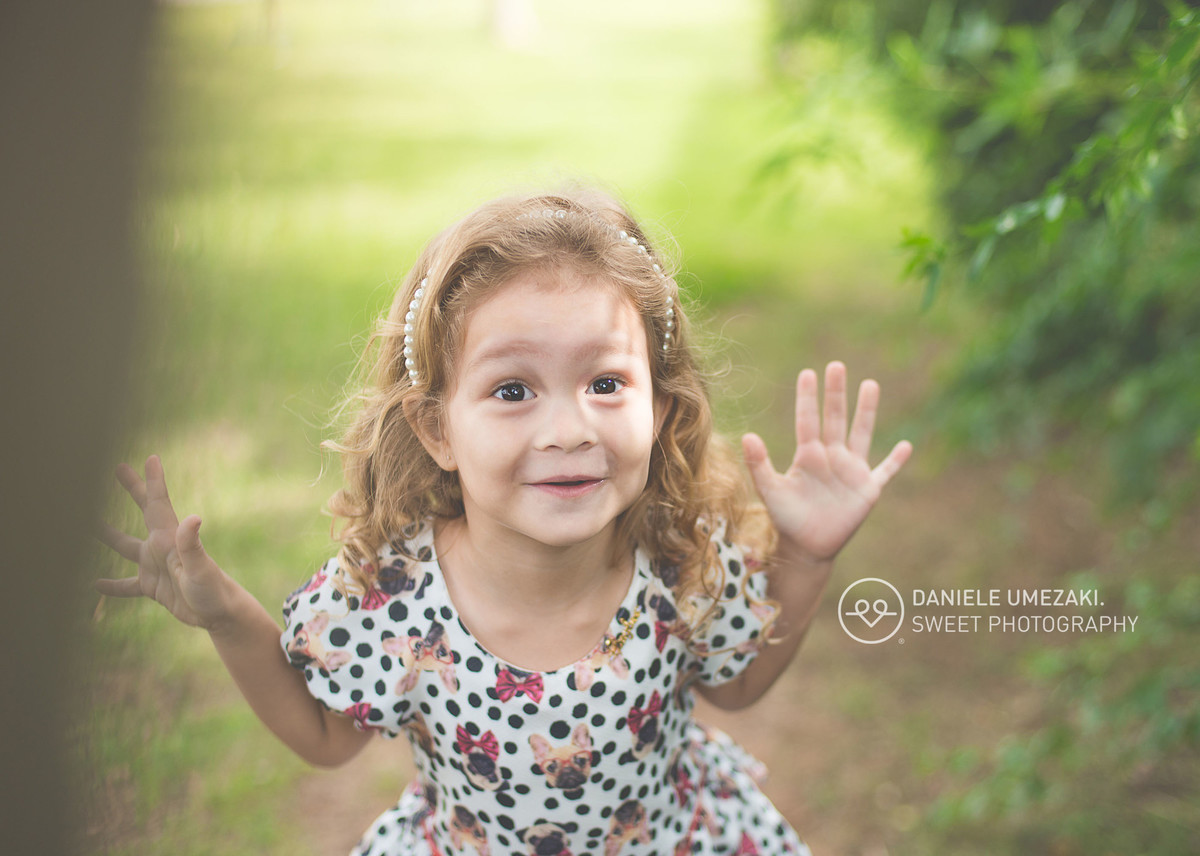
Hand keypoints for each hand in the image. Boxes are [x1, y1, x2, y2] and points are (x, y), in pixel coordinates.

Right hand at [97, 455, 232, 628]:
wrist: (220, 614)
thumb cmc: (213, 589)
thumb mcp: (200, 567)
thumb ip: (191, 544)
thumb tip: (193, 517)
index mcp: (169, 538)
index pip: (158, 503)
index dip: (153, 481)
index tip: (151, 457)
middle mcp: (161, 547)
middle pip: (143, 512)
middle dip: (133, 489)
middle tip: (118, 467)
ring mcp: (155, 566)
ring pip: (125, 547)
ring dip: (108, 536)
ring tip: (85, 524)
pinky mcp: (153, 587)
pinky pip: (127, 585)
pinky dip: (112, 585)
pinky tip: (94, 584)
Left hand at [742, 362, 911, 562]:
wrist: (806, 547)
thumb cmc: (786, 518)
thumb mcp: (771, 491)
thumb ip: (759, 464)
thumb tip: (748, 435)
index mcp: (808, 456)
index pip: (808, 420)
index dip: (808, 398)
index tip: (808, 373)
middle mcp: (831, 457)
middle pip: (835, 419)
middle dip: (836, 394)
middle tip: (836, 366)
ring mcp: (851, 471)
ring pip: (862, 434)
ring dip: (866, 411)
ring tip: (870, 384)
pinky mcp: (868, 490)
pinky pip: (886, 472)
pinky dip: (896, 461)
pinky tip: (907, 446)